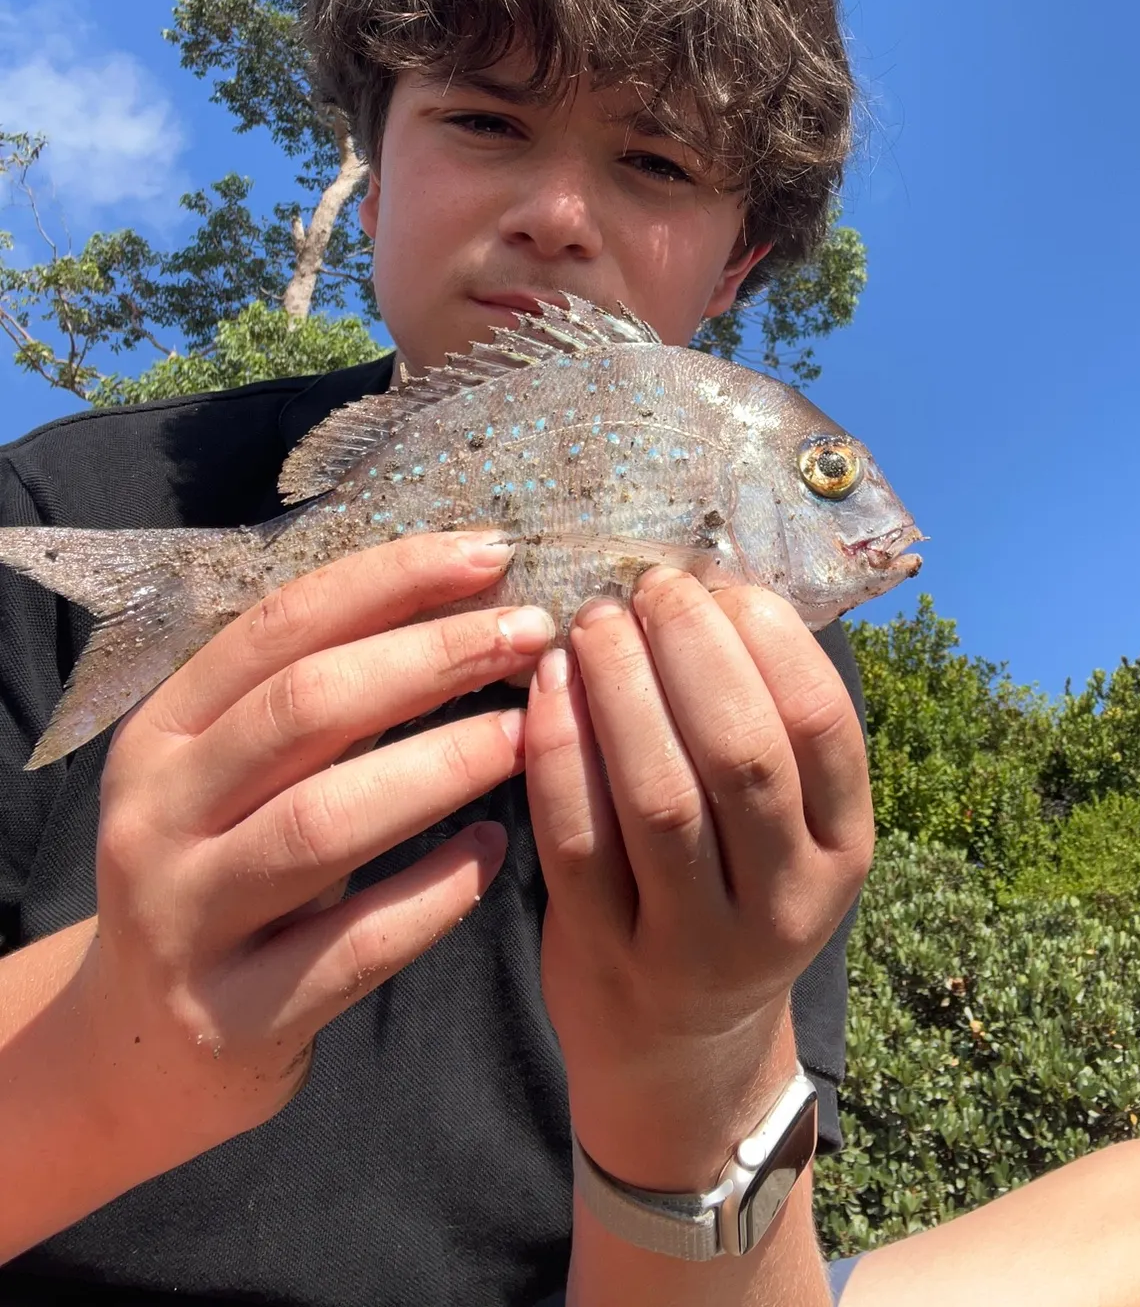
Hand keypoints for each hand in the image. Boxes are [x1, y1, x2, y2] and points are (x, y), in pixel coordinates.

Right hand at [78, 531, 554, 1164]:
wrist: (145, 1049)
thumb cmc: (229, 873)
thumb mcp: (243, 777)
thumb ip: (327, 703)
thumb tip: (471, 602)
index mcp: (162, 734)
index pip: (279, 628)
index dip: (390, 581)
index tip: (492, 553)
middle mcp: (155, 817)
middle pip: (305, 710)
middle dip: (432, 658)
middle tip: (532, 634)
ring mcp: (186, 921)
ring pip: (323, 822)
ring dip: (442, 766)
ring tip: (527, 735)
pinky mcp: (237, 1015)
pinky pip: (354, 944)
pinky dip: (435, 892)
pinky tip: (496, 852)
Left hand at [523, 566, 873, 1187]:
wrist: (680, 1047)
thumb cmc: (731, 896)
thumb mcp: (785, 832)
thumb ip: (765, 729)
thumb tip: (714, 587)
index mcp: (844, 850)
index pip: (821, 726)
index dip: (767, 638)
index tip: (715, 582)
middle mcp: (784, 902)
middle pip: (742, 754)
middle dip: (690, 650)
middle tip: (647, 589)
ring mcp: (695, 942)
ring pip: (660, 795)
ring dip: (622, 689)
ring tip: (594, 622)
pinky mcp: (608, 957)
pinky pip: (577, 839)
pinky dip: (560, 751)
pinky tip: (548, 688)